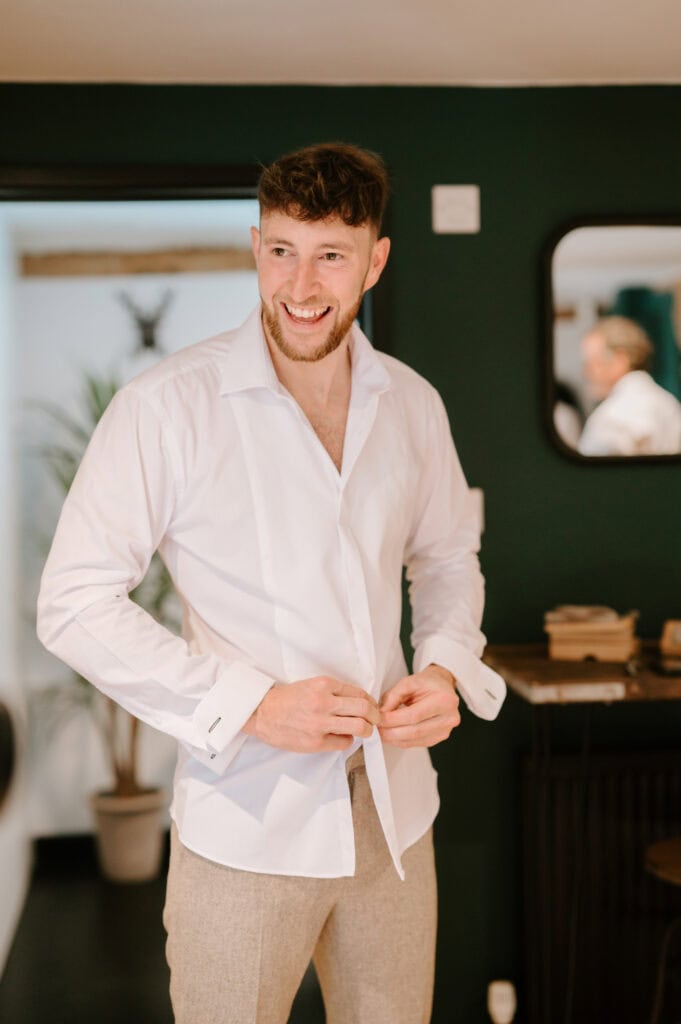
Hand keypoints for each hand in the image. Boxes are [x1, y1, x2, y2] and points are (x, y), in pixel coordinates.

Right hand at [242, 675, 379, 753]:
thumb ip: (333, 692)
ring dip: (366, 729)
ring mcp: (320, 723)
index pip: (359, 693)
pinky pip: (344, 742)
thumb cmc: (286, 699)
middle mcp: (324, 702)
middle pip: (364, 709)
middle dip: (375, 716)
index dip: (370, 701)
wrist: (262, 713)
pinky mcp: (315, 741)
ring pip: (359, 727)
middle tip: (375, 719)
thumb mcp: (311, 685)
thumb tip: (359, 703)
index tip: (372, 706)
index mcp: (324, 684)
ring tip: (365, 730)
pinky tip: (342, 737)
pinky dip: (348, 740)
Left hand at [378, 664, 459, 748]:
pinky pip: (418, 743)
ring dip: (395, 739)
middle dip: (392, 732)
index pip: (414, 715)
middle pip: (415, 731)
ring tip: (382, 733)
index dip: (394, 720)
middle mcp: (449, 717)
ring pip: (416, 740)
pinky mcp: (440, 737)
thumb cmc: (427, 683)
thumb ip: (393, 696)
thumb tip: (381, 714)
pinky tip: (392, 736)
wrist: (442, 686)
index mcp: (445, 700)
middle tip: (377, 729)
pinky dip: (402, 741)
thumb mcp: (408, 682)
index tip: (379, 719)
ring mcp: (446, 730)